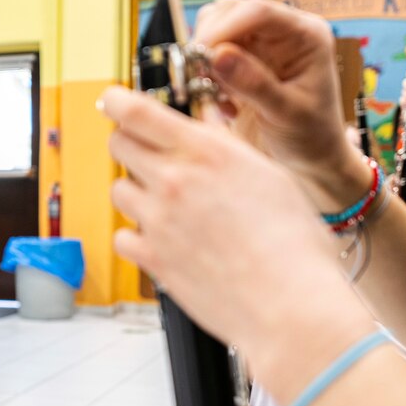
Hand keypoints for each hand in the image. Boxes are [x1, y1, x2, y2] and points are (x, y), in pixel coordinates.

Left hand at [102, 85, 374, 387]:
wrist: (289, 305)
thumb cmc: (294, 243)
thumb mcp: (270, 176)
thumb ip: (227, 148)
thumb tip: (205, 126)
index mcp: (205, 152)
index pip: (136, 111)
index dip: (116, 100)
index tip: (112, 100)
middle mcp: (173, 182)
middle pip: (119, 145)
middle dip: (130, 143)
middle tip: (151, 155)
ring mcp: (157, 222)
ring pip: (119, 190)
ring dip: (137, 191)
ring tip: (169, 205)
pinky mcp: (152, 259)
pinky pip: (123, 236)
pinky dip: (137, 236)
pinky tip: (165, 240)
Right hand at [191, 0, 367, 205]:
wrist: (309, 160)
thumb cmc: (311, 137)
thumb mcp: (287, 114)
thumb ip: (254, 84)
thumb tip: (218, 54)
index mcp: (306, 36)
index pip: (259, 12)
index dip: (225, 28)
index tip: (203, 55)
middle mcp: (282, 32)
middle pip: (231, 10)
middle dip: (210, 42)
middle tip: (202, 79)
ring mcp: (262, 44)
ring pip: (216, 26)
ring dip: (206, 58)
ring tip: (217, 94)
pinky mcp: (243, 60)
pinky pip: (211, 52)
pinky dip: (206, 75)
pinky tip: (225, 104)